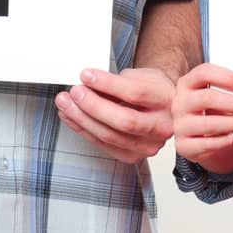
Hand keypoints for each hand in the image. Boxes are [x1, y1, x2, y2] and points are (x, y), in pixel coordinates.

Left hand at [56, 67, 177, 163]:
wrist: (166, 109)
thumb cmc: (153, 90)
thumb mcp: (142, 75)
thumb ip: (119, 81)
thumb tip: (88, 83)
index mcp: (167, 100)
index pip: (136, 94)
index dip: (108, 84)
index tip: (86, 75)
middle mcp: (162, 126)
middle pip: (124, 120)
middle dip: (93, 106)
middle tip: (74, 92)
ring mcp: (148, 145)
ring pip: (111, 136)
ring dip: (82, 119)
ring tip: (66, 104)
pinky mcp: (133, 156)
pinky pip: (104, 145)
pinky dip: (84, 130)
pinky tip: (72, 118)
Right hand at [172, 64, 232, 174]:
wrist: (201, 137)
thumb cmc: (210, 112)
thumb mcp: (215, 95)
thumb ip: (225, 89)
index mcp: (186, 85)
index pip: (203, 73)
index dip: (226, 77)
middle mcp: (180, 103)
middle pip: (206, 97)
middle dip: (229, 102)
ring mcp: (180, 125)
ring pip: (208, 123)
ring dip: (229, 123)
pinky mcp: (183, 145)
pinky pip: (208, 143)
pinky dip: (224, 140)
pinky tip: (230, 136)